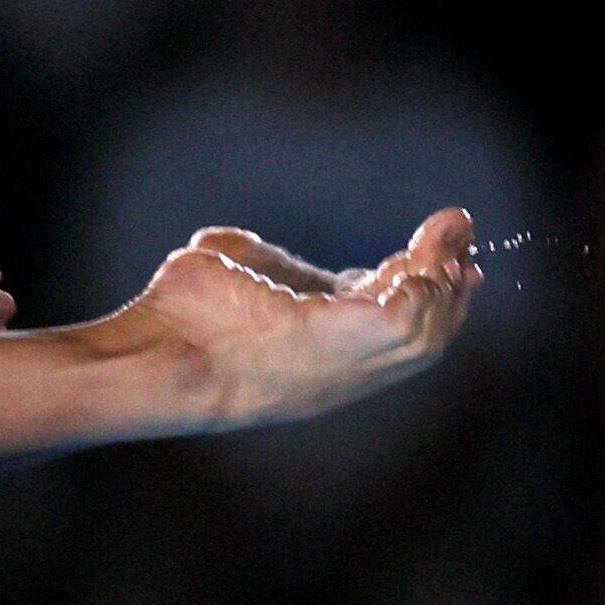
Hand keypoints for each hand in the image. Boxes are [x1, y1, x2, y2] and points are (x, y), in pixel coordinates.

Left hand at [137, 209, 477, 424]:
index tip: (450, 246)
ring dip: (439, 279)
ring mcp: (334, 368)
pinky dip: (418, 287)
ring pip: (421, 332)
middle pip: (423, 336)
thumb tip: (287, 258)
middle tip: (458, 230)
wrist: (146, 354)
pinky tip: (419, 257)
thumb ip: (277, 269)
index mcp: (323, 358)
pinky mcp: (323, 345)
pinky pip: (398, 321)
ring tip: (444, 238)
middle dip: (449, 281)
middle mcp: (339, 374)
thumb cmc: (174, 321)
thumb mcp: (239, 276)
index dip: (429, 288)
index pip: (396, 328)